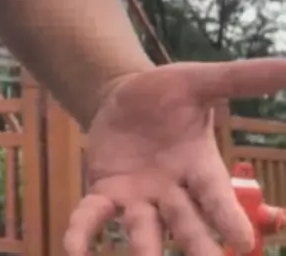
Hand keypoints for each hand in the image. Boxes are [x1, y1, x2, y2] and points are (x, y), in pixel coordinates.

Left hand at [64, 58, 285, 255]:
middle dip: (196, 247)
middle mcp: (173, 192)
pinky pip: (94, 216)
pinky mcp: (105, 193)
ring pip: (143, 230)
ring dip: (143, 250)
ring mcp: (138, 197)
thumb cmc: (168, 94)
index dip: (228, 219)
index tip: (242, 241)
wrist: (120, 94)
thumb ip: (243, 78)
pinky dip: (83, 232)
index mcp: (201, 169)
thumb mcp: (201, 82)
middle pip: (186, 225)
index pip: (218, 198)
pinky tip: (73, 250)